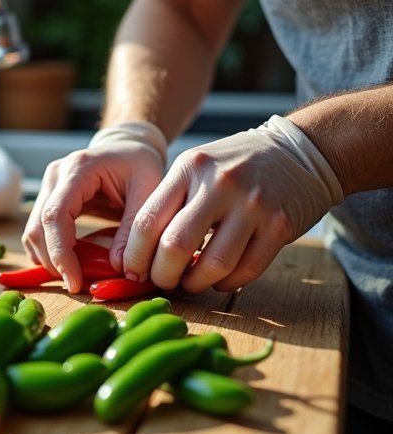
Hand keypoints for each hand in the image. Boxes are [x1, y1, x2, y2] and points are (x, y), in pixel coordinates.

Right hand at [22, 122, 167, 292]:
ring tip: (77, 276)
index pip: (55, 215)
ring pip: (32, 233)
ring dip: (49, 260)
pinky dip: (48, 253)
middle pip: (37, 227)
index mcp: (79, 169)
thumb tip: (118, 267)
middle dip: (54, 262)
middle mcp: (55, 175)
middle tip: (78, 285)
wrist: (128, 148)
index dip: (61, 252)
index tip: (75, 281)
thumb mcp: (149, 191)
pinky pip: (37, 233)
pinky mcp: (46, 199)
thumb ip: (134, 228)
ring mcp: (46, 187)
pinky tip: (70, 264)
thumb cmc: (140, 166)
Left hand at [123, 115, 343, 292]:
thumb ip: (170, 202)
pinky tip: (219, 278)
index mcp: (190, 168)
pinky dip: (227, 282)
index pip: (147, 221)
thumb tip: (138, 254)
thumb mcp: (197, 168)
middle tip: (162, 281)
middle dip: (162, 275)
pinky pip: (247, 270)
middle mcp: (220, 184)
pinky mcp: (280, 224)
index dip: (135, 255)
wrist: (300, 150)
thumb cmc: (234, 166)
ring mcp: (253, 204)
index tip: (133, 271)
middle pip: (174, 246)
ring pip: (213, 264)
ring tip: (191, 282)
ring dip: (196, 283)